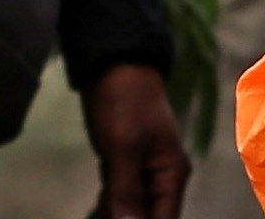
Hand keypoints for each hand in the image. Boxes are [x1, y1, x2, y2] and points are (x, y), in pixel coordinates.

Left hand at [82, 64, 191, 218]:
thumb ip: (127, 192)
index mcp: (171, 174)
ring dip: (114, 216)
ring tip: (92, 217)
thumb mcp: (124, 147)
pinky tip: (92, 214)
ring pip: (130, 211)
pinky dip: (106, 208)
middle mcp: (161, 178)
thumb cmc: (125, 101)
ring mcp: (142, 172)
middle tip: (99, 218)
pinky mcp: (123, 166)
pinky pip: (117, 198)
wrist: (115, 62)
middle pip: (146, 217)